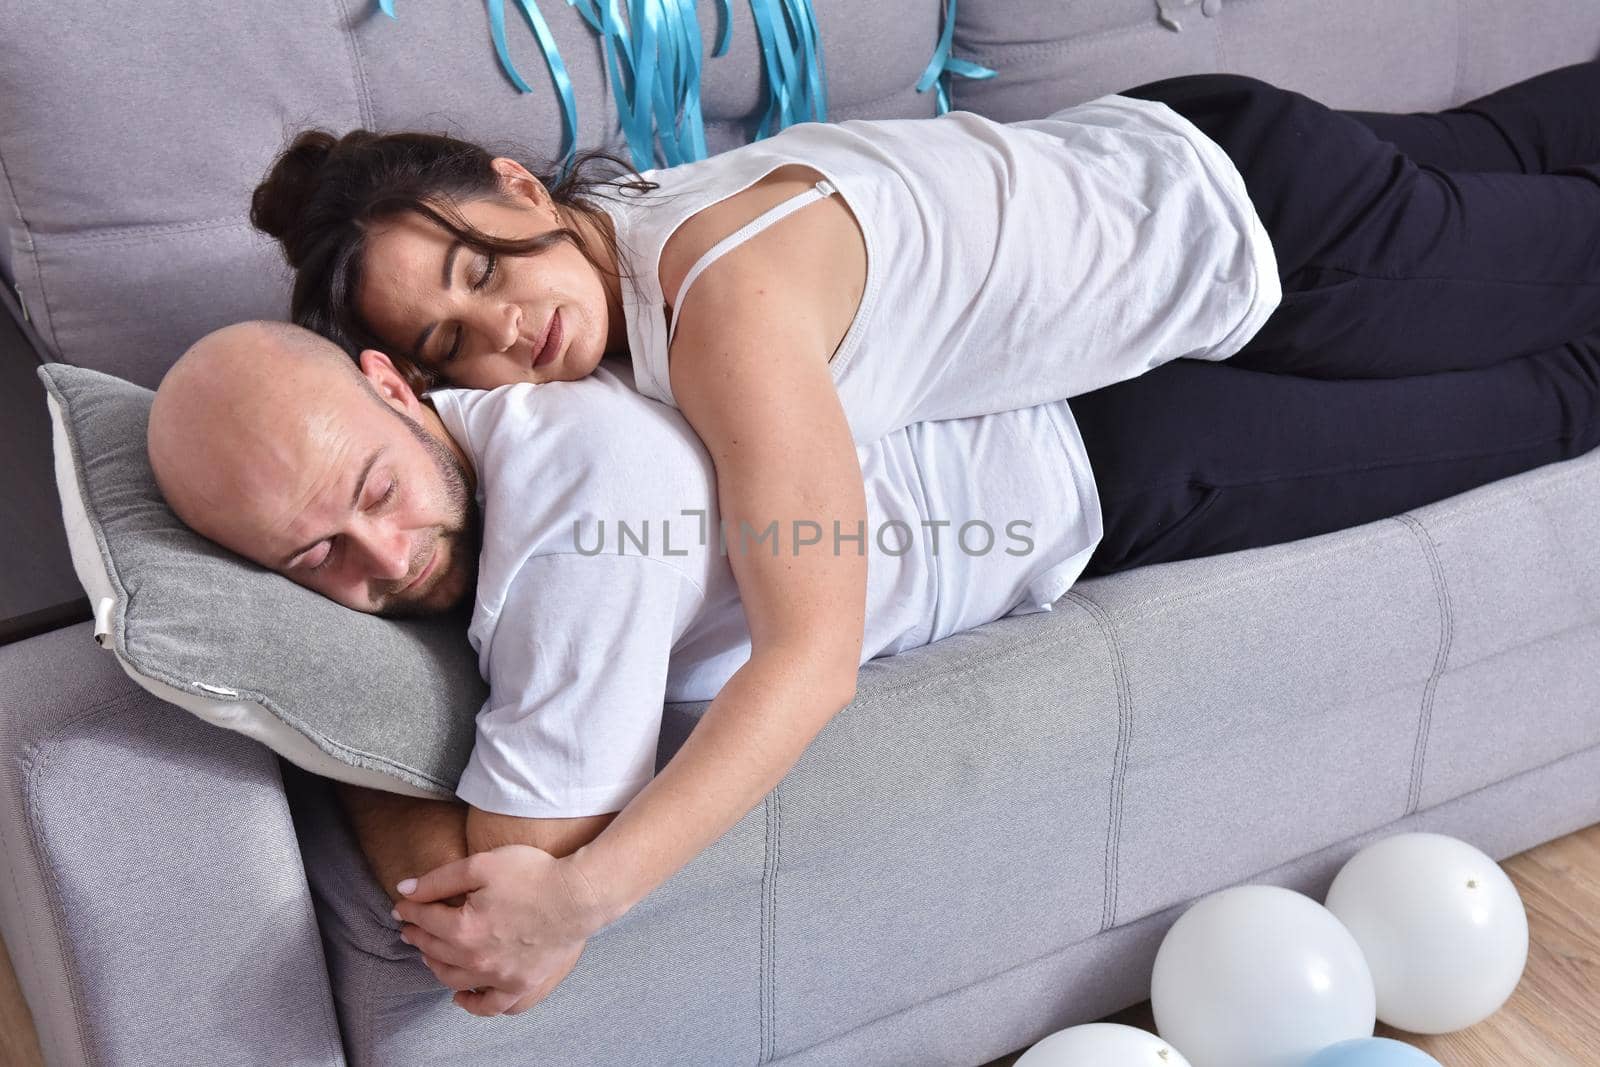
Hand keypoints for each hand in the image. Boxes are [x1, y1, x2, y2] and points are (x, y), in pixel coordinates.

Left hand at [391, 844, 611, 1016]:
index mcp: (463, 928)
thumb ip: (439, 879)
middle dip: (417, 934)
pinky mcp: (519, 985)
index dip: (409, 909)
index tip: (402, 903)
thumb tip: (404, 890)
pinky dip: (470, 1004)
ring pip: (452, 978)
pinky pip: (488, 1005)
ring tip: (428, 951)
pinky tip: (459, 997)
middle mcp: (475, 959)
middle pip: (434, 948)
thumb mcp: (482, 864)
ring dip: (434, 964)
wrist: (580, 896)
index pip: (424, 919)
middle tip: (410, 924)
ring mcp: (497, 977)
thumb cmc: (534, 874)